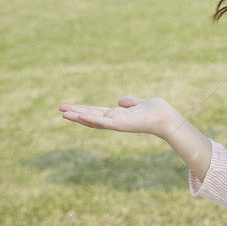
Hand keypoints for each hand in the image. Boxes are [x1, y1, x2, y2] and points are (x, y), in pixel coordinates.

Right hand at [60, 97, 180, 139]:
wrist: (165, 118)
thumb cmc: (155, 111)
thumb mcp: (139, 103)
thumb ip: (129, 103)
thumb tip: (120, 101)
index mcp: (117, 115)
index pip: (96, 112)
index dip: (83, 110)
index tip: (70, 107)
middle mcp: (114, 120)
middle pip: (90, 116)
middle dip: (75, 114)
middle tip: (60, 110)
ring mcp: (115, 123)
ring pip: (92, 120)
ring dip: (77, 117)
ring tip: (63, 113)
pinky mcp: (119, 125)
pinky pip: (102, 122)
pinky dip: (90, 119)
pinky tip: (79, 116)